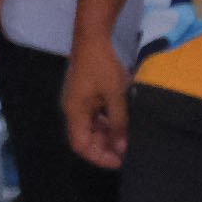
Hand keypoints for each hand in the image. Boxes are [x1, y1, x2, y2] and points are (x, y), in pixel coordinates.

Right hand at [62, 35, 131, 169]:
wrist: (92, 39)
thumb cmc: (102, 67)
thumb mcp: (115, 96)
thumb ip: (118, 123)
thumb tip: (121, 148)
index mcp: (75, 113)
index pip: (81, 145)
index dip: (98, 157)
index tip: (119, 161)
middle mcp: (73, 111)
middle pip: (85, 138)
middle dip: (105, 147)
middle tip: (127, 150)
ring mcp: (78, 103)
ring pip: (91, 128)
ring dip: (107, 135)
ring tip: (127, 137)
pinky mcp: (85, 97)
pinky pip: (94, 117)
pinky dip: (107, 123)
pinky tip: (121, 122)